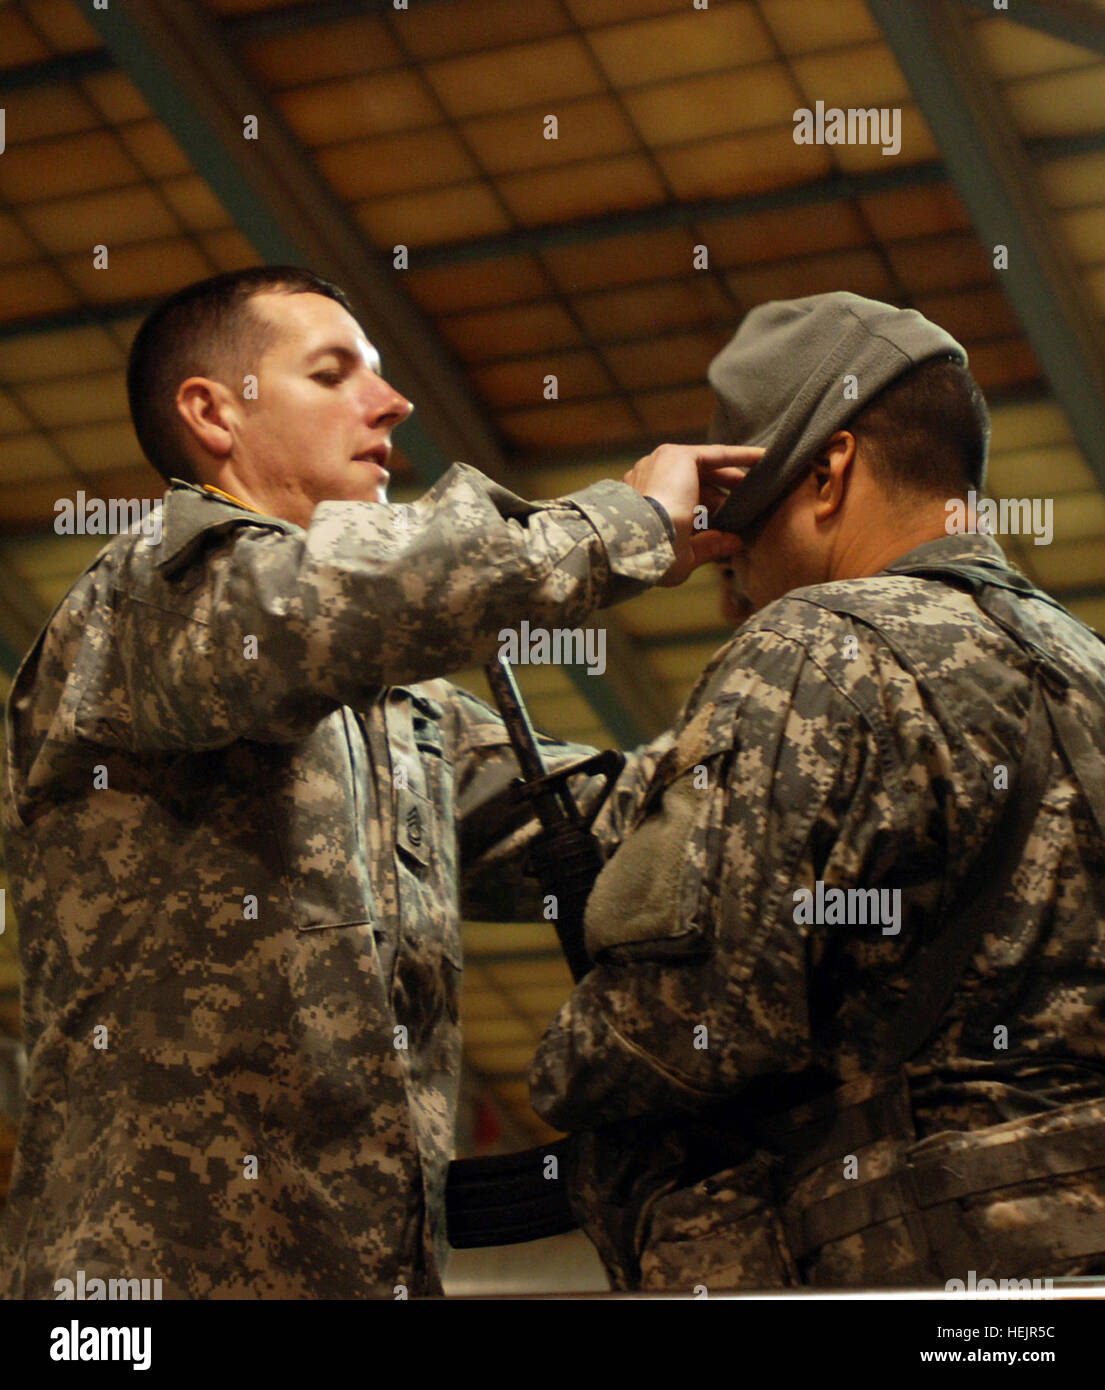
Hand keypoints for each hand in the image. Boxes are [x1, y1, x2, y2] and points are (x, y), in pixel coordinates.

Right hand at [623, 443, 764, 585]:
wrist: (643, 538)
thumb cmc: (655, 555)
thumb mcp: (685, 554)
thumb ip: (709, 546)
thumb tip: (735, 543)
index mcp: (644, 503)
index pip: (680, 502)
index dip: (707, 510)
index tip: (726, 517)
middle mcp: (650, 478)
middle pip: (695, 483)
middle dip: (722, 493)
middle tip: (746, 503)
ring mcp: (661, 464)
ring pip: (706, 468)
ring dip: (733, 475)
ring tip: (761, 482)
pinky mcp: (679, 456)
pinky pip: (717, 454)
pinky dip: (741, 456)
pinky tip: (763, 458)